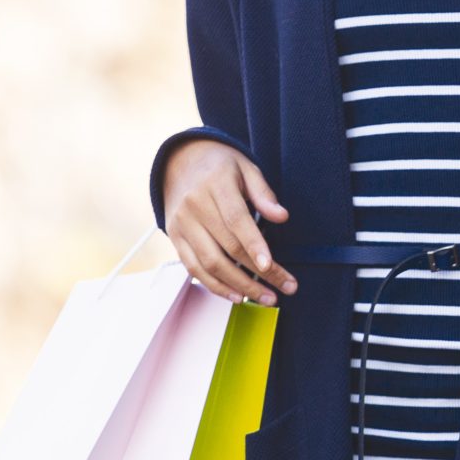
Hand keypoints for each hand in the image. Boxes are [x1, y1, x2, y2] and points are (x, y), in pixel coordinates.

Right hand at [160, 139, 296, 304]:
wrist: (179, 162)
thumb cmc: (220, 166)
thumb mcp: (246, 167)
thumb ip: (263, 193)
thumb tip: (281, 217)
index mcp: (215, 186)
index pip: (236, 220)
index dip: (254, 245)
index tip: (270, 266)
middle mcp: (194, 208)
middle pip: (227, 247)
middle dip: (257, 273)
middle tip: (285, 288)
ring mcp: (181, 226)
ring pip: (209, 263)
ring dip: (239, 285)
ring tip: (265, 298)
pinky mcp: (175, 239)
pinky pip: (193, 268)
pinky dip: (215, 285)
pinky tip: (237, 296)